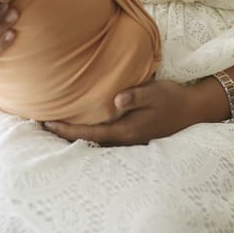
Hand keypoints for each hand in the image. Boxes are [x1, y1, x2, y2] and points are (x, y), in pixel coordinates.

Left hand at [44, 79, 203, 145]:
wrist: (193, 110)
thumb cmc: (173, 99)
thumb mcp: (156, 92)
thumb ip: (136, 95)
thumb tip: (116, 100)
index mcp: (127, 130)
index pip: (90, 133)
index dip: (68, 129)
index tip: (47, 123)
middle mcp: (125, 139)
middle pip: (88, 140)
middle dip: (65, 134)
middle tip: (40, 125)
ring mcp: (129, 140)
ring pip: (95, 140)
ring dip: (75, 134)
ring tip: (53, 127)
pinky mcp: (132, 135)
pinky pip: (104, 137)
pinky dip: (88, 132)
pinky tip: (80, 125)